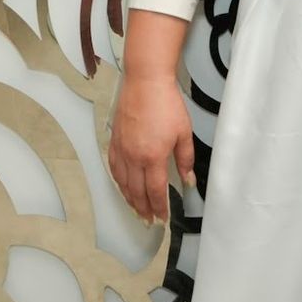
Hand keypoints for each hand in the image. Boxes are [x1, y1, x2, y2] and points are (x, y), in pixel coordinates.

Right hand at [108, 74, 195, 224]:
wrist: (145, 81)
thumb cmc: (166, 103)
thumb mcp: (183, 133)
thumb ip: (186, 160)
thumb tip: (188, 181)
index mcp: (153, 156)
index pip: (156, 191)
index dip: (159, 208)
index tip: (162, 218)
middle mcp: (134, 156)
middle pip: (137, 191)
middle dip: (143, 208)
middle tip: (148, 220)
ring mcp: (122, 148)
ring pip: (123, 182)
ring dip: (129, 198)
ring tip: (136, 209)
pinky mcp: (115, 139)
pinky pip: (114, 167)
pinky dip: (118, 181)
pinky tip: (122, 185)